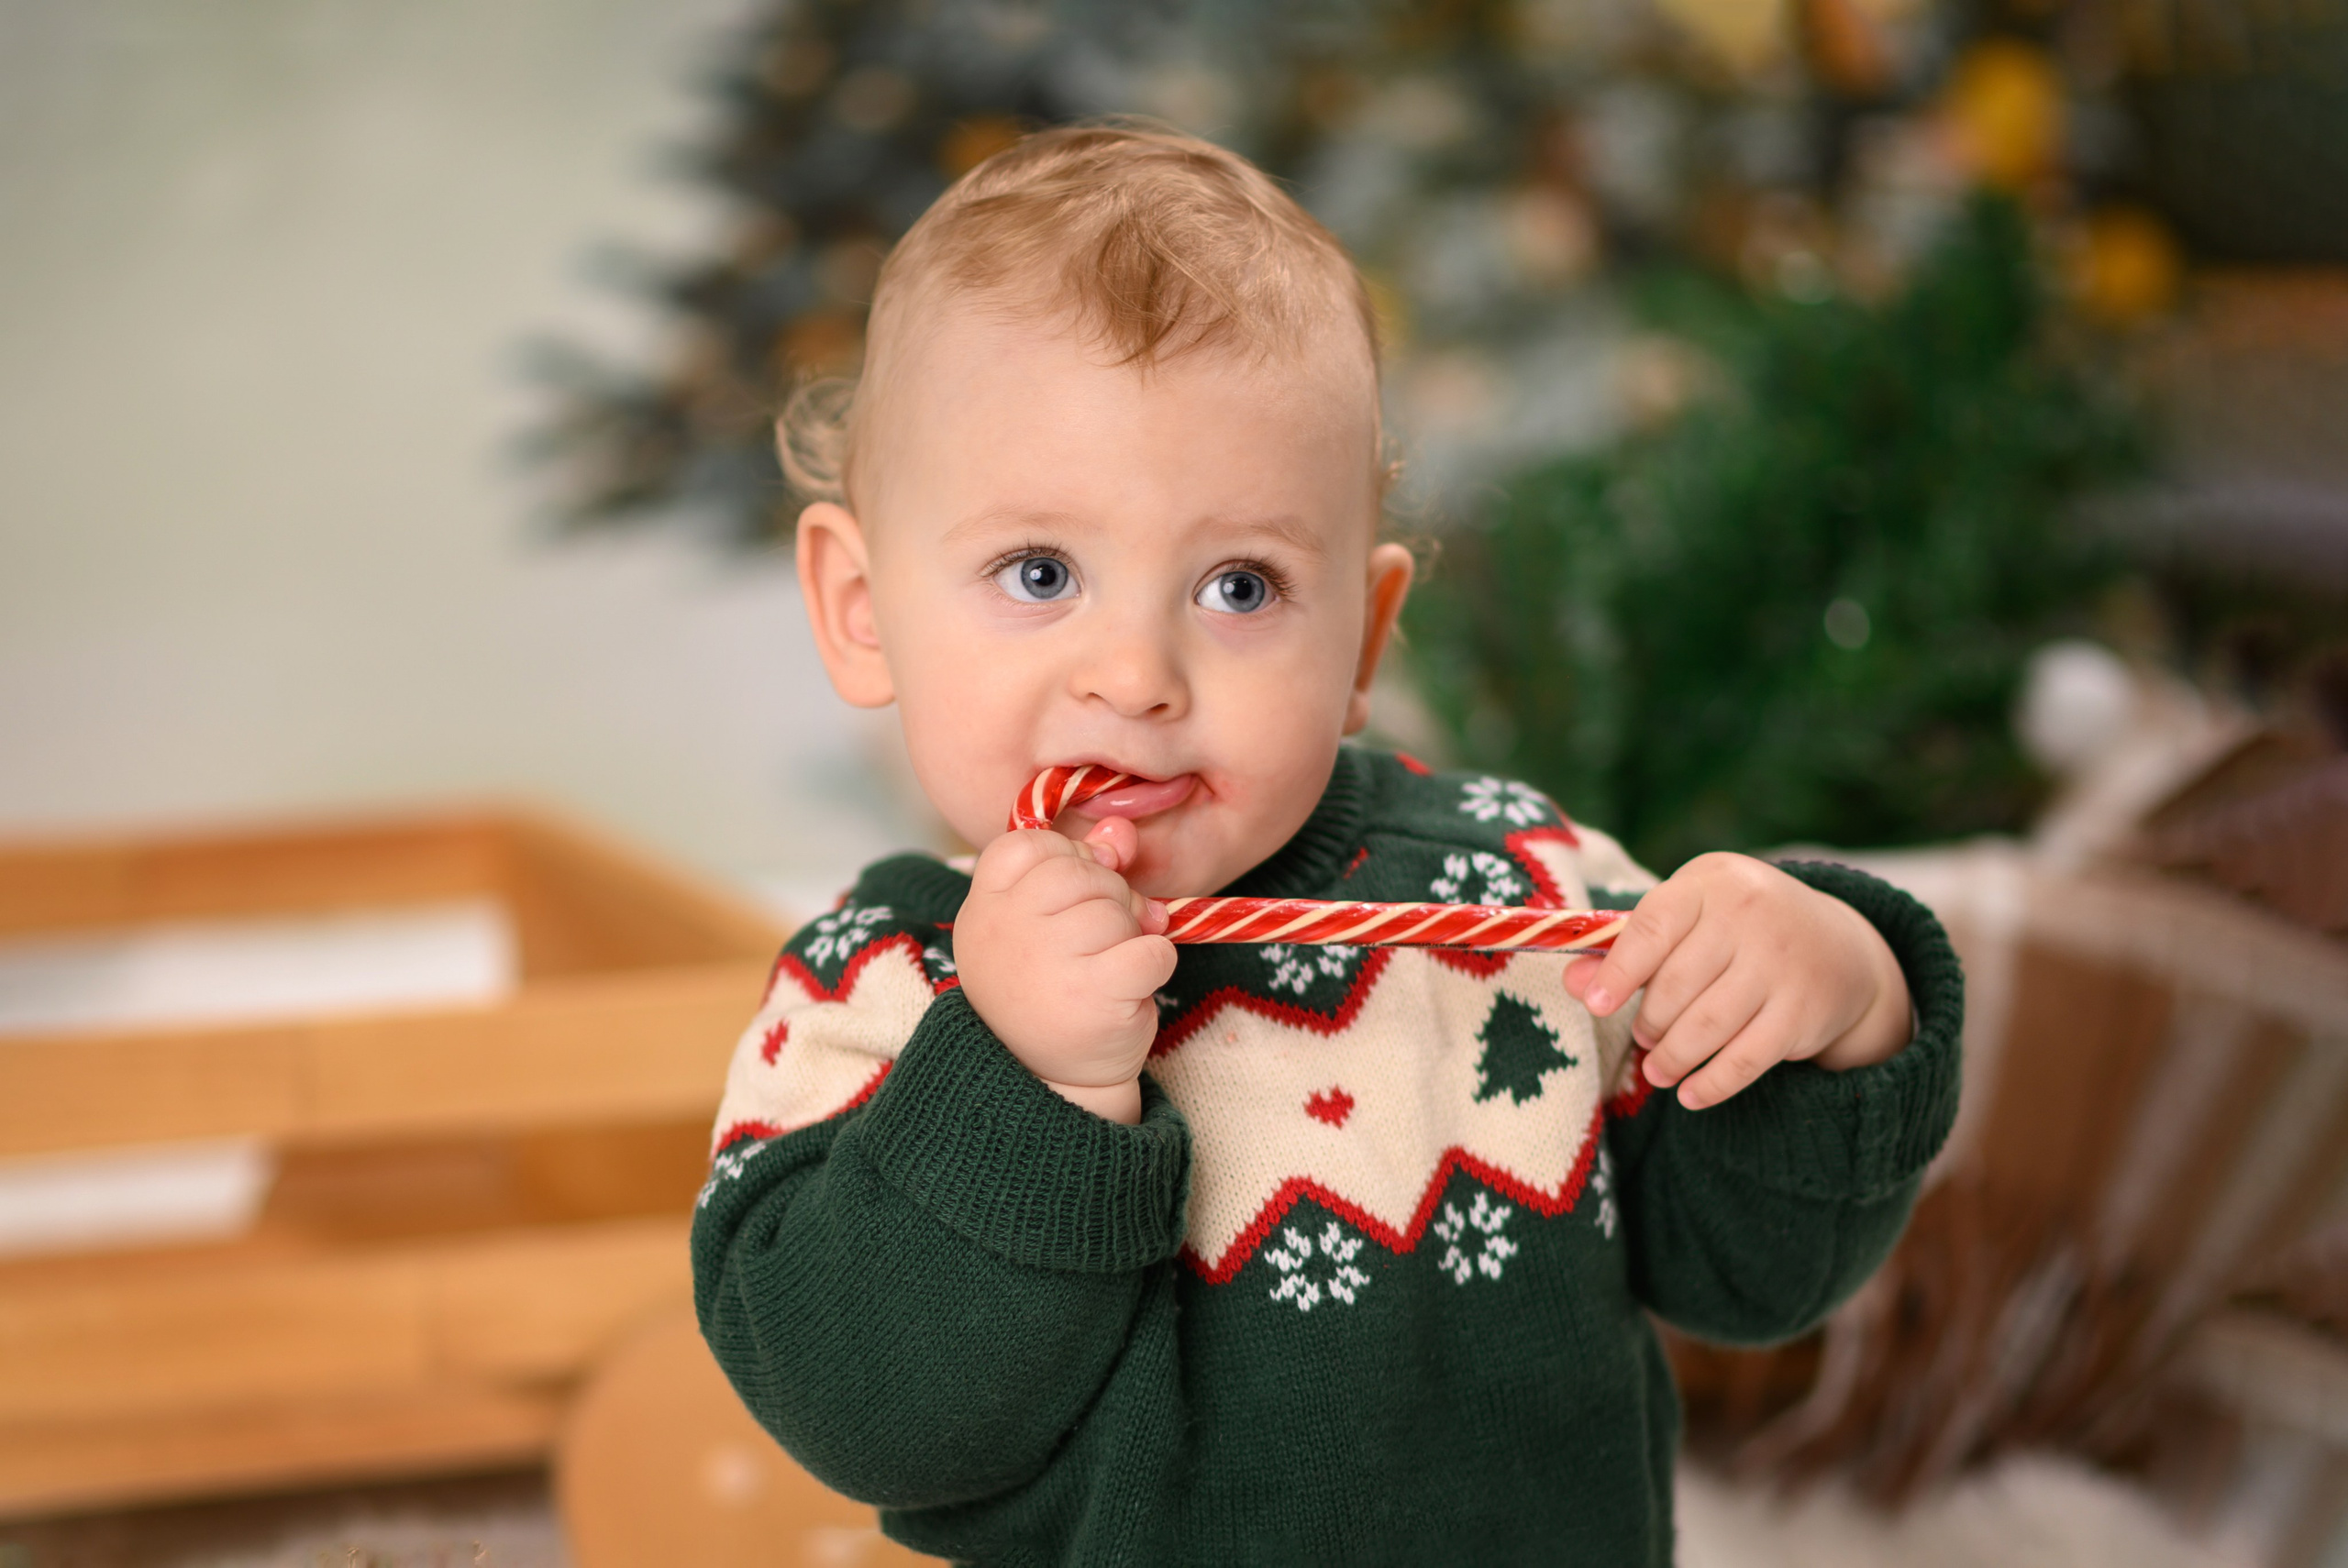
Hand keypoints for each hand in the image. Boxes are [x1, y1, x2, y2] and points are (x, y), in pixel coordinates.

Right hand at [953, 817, 1175, 1124]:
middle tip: (1098, 941)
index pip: (1030, 844)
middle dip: (1107, 899)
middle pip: (1081, 872)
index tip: (1071, 899)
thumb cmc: (1052, 989)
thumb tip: (1120, 831)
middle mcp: (1006, 931)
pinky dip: (1157, 963)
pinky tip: (1132, 984)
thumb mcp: (1052, 922)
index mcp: (985, 908)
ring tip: (1109, 969)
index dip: (1067, 861)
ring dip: (1131, 936)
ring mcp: (1048, 963)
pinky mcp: (1094, 994)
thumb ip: (1083, 865)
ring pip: (1120, 911)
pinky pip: (1153, 948)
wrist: (1054, 1079)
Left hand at [1563, 854, 1910, 1110]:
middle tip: (1643, 1038)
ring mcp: (1780, 962)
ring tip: (1658, 1069)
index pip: (1653, 927)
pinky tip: (1690, 1095)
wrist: (1840, 947)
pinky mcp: (1803, 1010)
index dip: (1619, 972)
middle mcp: (1750, 914)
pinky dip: (1711, 1084)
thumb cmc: (1739, 930)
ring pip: (1706, 1026)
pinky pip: (1744, 1059)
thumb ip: (1629, 948)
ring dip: (1672, 1058)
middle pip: (1676, 984)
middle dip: (1650, 1022)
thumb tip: (1573, 983)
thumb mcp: (1690, 920)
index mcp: (1711, 882)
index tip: (1595, 1005)